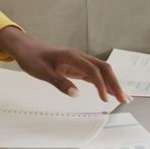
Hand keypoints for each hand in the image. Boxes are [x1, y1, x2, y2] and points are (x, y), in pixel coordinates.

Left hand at [0, 26, 131, 103]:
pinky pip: (95, 75)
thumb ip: (59, 82)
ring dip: (113, 84)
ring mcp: (79, 62)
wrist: (25, 48)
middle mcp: (78, 57)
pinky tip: (110, 93)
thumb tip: (76, 94)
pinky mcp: (77, 67)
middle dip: (115, 83)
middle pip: (103, 68)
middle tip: (124, 100)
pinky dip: (104, 84)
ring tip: (124, 98)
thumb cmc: (32, 58)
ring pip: (101, 71)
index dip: (100, 84)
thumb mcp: (41, 71)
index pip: (92, 70)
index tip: (105, 99)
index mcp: (71, 56)